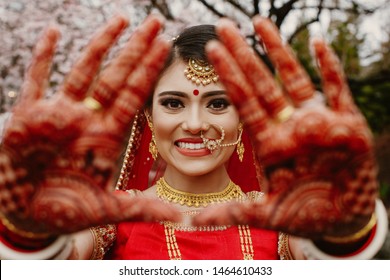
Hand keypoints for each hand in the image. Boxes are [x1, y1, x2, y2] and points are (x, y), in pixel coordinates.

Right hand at [0, 15, 178, 235]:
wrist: (25, 215)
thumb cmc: (65, 213)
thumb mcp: (108, 210)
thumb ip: (144, 210)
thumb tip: (183, 219)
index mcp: (107, 137)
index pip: (134, 95)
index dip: (150, 71)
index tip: (167, 46)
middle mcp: (87, 119)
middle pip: (117, 76)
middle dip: (136, 49)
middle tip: (156, 21)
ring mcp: (59, 113)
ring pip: (84, 70)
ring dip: (101, 44)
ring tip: (121, 18)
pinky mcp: (28, 115)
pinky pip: (37, 78)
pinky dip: (44, 56)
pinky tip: (55, 31)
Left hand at [194, 16, 376, 238]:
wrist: (343, 219)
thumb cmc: (305, 214)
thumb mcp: (265, 214)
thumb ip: (230, 213)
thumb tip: (188, 223)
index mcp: (269, 142)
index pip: (243, 102)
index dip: (227, 76)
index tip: (210, 50)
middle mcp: (288, 126)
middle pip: (260, 83)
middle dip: (242, 55)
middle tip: (221, 26)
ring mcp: (316, 120)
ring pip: (293, 78)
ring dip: (277, 50)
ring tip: (259, 21)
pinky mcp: (347, 122)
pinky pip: (337, 88)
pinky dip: (329, 66)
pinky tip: (316, 42)